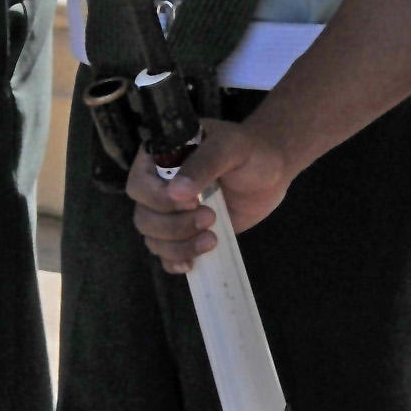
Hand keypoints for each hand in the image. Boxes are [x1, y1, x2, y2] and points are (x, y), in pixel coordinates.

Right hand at [126, 112, 293, 275]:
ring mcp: (169, 213)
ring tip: (212, 238)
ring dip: (179, 246)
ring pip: (153, 239)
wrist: (271, 173)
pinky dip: (175, 261)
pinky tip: (192, 263)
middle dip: (174, 226)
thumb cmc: (250, 151)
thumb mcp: (230, 147)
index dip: (159, 200)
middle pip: (144, 217)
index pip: (139, 185)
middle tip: (210, 217)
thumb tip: (175, 192)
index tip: (192, 202)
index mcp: (159, 158)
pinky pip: (165, 254)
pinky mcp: (184, 233)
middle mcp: (157, 187)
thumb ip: (204, 164)